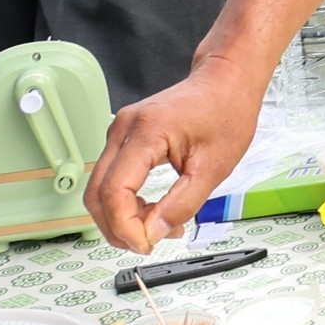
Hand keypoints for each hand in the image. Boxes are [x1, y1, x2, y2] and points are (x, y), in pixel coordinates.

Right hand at [87, 58, 266, 250]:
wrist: (227, 79)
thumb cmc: (227, 112)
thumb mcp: (215, 167)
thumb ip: (182, 205)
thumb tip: (152, 234)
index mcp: (146, 132)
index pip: (114, 192)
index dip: (125, 227)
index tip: (146, 244)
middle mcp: (124, 128)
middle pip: (97, 194)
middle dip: (118, 227)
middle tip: (149, 242)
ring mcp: (120, 131)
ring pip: (100, 189)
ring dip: (121, 217)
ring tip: (158, 226)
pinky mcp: (124, 137)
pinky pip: (112, 178)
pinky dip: (125, 201)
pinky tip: (151, 210)